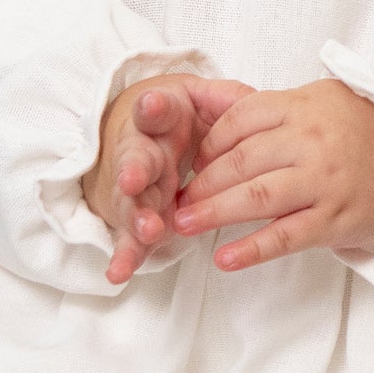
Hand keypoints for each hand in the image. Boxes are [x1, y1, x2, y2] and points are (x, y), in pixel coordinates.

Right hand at [82, 74, 255, 284]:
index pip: (155, 111)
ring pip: (132, 202)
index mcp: (159, 120)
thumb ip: (226, 100)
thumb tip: (254, 102)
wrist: (143, 134)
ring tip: (148, 230)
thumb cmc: (179, 117)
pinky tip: (119, 273)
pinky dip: (126, 255)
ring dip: (137, 217)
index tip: (152, 106)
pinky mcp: (137, 216)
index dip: (153, 109)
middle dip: (134, 170)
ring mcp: (137, 187)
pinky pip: (131, 238)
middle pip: (135, 160)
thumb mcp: (202, 99)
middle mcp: (142, 152)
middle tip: (134, 179)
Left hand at [170, 77, 373, 272]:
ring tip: (183, 224)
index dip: (207, 144)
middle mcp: (311, 143)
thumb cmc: (359, 129)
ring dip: (215, 213)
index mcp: (301, 108)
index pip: (239, 122)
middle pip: (241, 162)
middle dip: (202, 183)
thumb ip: (269, 108)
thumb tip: (209, 117)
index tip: (190, 163)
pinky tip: (224, 259)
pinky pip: (287, 237)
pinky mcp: (336, 220)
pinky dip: (252, 249)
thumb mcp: (317, 100)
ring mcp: (324, 183)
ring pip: (258, 198)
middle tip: (175, 199)